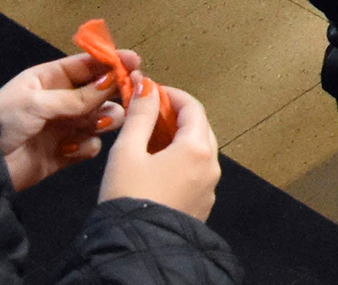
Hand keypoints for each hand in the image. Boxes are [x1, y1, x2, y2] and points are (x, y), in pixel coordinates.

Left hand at [0, 52, 122, 192]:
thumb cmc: (1, 122)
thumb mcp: (37, 103)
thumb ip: (77, 97)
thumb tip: (110, 82)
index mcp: (48, 80)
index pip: (85, 66)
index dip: (110, 62)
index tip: (135, 61)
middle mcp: (59, 101)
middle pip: (98, 92)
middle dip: (114, 92)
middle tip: (131, 94)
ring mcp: (62, 128)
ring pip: (99, 119)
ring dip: (104, 120)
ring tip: (102, 123)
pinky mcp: (63, 154)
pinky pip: (89, 146)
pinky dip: (86, 146)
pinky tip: (73, 149)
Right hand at [98, 83, 221, 221]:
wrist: (136, 248)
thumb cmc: (129, 200)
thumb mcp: (127, 151)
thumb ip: (140, 116)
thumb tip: (148, 90)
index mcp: (197, 149)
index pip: (192, 107)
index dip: (171, 95)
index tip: (152, 92)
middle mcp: (210, 167)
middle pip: (199, 128)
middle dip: (175, 116)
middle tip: (149, 113)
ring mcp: (209, 188)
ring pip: (198, 152)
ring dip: (178, 140)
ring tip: (149, 140)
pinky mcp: (201, 205)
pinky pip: (195, 173)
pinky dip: (180, 162)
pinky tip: (157, 167)